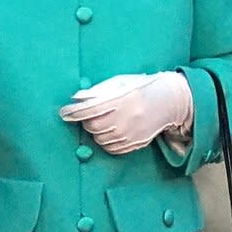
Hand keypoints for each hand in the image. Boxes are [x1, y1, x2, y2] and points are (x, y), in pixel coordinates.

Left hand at [58, 70, 193, 153]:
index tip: (64, 112)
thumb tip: (76, 99)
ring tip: (106, 120)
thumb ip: (97, 91)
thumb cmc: (140, 88)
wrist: (167, 102)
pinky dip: (106, 140)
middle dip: (87, 120)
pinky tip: (112, 130)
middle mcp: (125, 119)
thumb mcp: (119, 83)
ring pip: (99, 139)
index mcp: (121, 100)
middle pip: (92, 126)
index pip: (89, 110)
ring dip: (97, 131)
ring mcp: (130, 134)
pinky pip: (110, 148)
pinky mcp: (133, 144)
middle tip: (91, 113)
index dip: (73, 112)